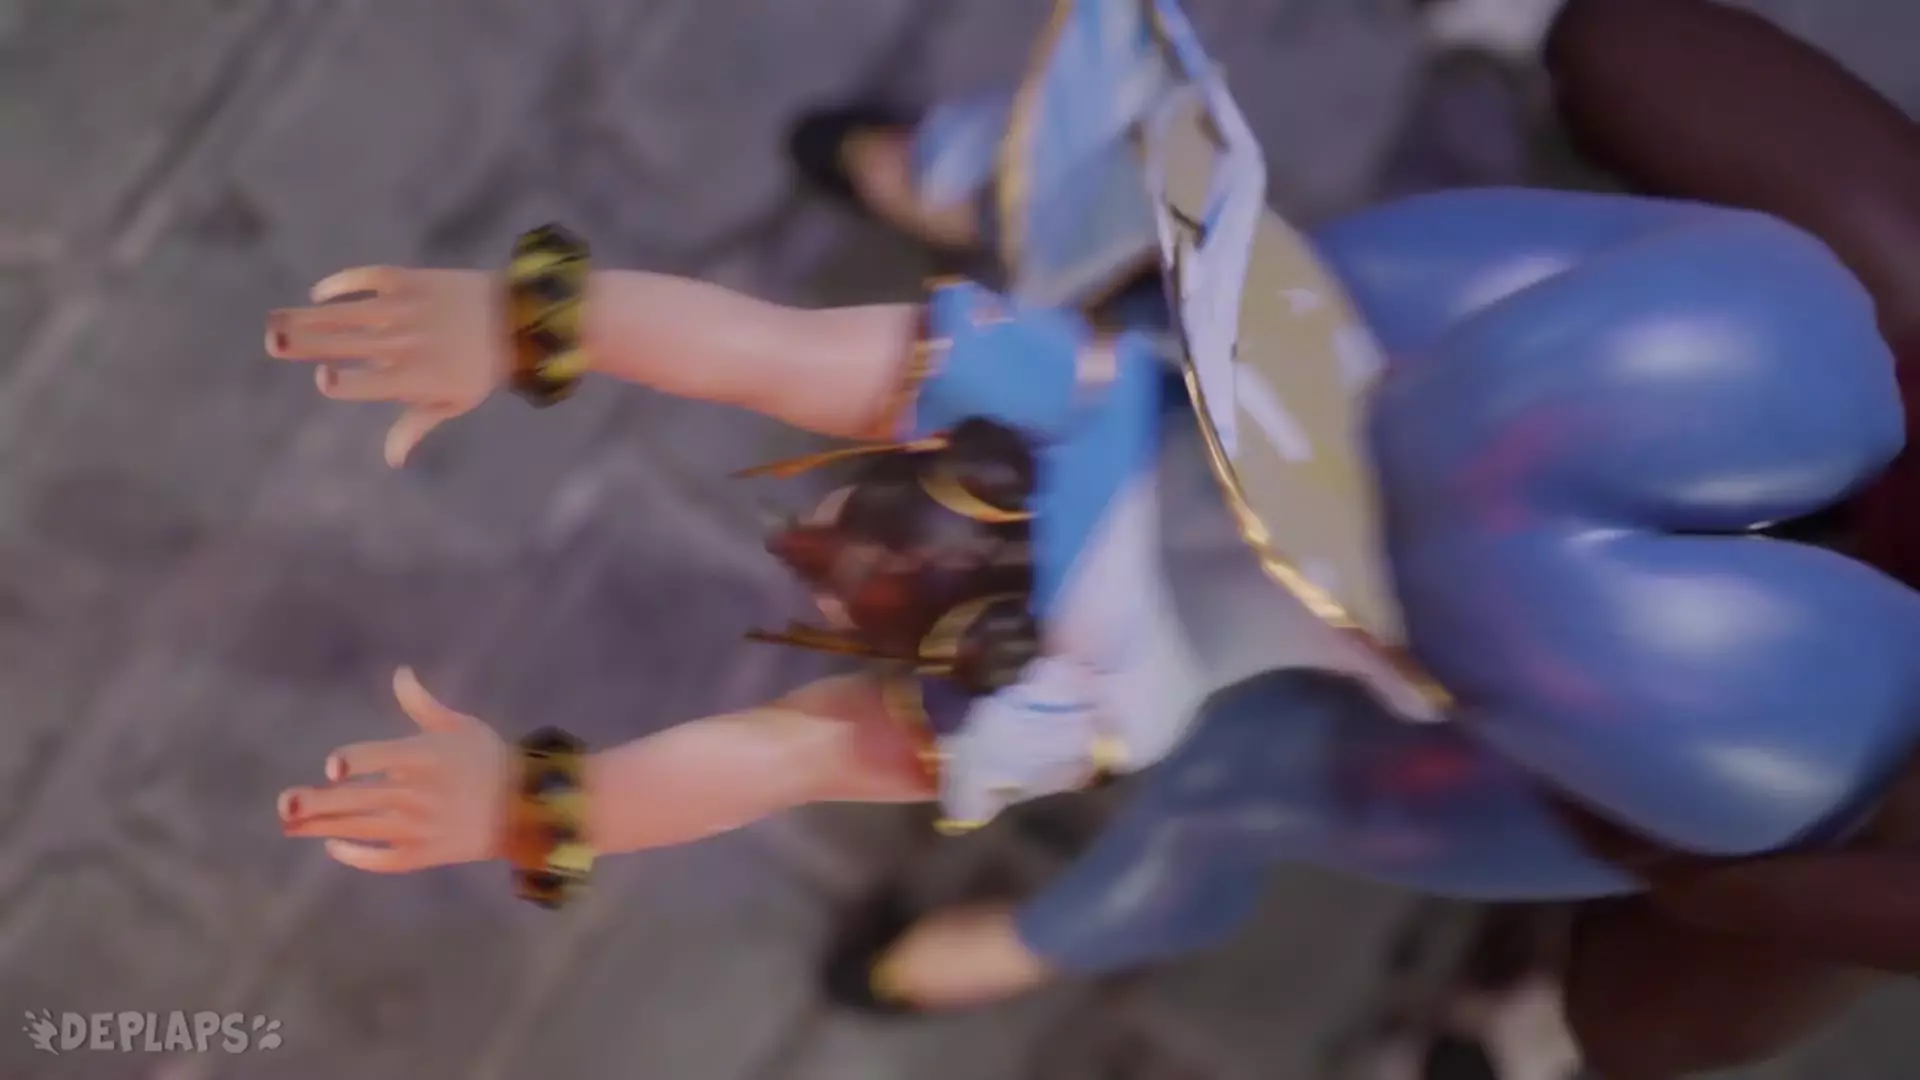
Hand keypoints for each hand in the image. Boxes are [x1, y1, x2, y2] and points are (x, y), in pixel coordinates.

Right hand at [266, 267, 508, 466]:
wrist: (518, 317)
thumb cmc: (481, 367)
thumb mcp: (452, 402)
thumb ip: (415, 426)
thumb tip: (392, 460)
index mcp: (410, 378)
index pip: (362, 383)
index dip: (340, 383)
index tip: (325, 379)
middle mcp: (402, 343)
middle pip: (341, 343)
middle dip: (302, 342)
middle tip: (271, 342)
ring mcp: (403, 310)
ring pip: (344, 312)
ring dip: (305, 316)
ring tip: (274, 321)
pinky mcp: (407, 281)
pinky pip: (365, 279)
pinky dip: (340, 284)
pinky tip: (318, 294)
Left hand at [279, 667, 511, 873]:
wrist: (524, 808)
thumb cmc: (489, 759)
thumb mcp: (460, 725)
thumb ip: (422, 704)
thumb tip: (400, 671)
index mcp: (425, 757)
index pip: (381, 758)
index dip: (355, 762)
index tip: (332, 768)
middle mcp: (417, 794)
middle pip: (359, 799)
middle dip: (317, 803)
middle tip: (284, 803)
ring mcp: (418, 827)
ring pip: (361, 828)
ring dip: (321, 827)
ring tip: (289, 823)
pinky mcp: (423, 853)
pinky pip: (383, 859)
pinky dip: (356, 855)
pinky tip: (332, 846)